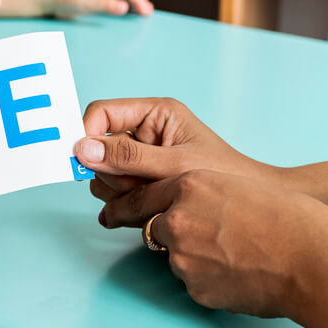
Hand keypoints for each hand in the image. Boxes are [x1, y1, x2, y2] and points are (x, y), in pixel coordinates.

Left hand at [44, 0, 153, 17]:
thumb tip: (125, 7)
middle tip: (148, 13)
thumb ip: (106, 4)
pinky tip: (118, 18)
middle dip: (138, 2)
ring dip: (129, 6)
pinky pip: (109, 4)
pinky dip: (118, 10)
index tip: (147, 13)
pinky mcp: (90, 1)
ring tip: (138, 15)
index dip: (140, 1)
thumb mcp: (87, 2)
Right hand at [73, 97, 268, 202]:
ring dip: (118, 193)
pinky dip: (123, 208)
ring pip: (101, 176)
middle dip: (112, 172)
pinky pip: (112, 196)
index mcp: (154, 115)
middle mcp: (143, 135)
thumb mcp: (173, 164)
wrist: (245, 213)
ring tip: (151, 198)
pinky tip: (145, 212)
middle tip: (141, 184)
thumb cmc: (223, 177)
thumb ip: (128, 157)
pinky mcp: (139, 187)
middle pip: (97, 149)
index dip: (88, 134)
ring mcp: (139, 162)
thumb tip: (83, 149)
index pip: (102, 114)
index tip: (83, 159)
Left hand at [98, 168, 327, 320]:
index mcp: (190, 185)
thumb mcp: (238, 187)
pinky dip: (213, 281)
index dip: (130, 206)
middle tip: (207, 240)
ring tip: (242, 256)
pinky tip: (243, 274)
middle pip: (155, 229)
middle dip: (174, 235)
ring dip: (198, 259)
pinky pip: (196, 283)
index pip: (144, 196)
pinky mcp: (195, 289)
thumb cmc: (289, 220)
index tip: (113, 211)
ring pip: (177, 258)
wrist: (312, 259)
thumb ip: (204, 195)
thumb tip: (185, 210)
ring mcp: (183, 258)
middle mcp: (178, 219)